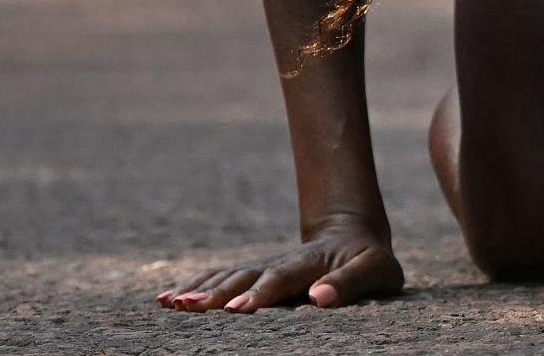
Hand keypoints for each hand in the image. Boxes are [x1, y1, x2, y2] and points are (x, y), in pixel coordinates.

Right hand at [157, 228, 403, 312]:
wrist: (352, 234)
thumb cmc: (369, 260)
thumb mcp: (377, 269)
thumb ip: (352, 282)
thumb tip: (321, 297)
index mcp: (309, 265)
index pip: (280, 279)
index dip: (259, 293)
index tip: (238, 309)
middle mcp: (279, 264)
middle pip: (243, 278)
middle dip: (216, 293)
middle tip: (188, 306)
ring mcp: (263, 268)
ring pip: (226, 277)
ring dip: (197, 289)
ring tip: (168, 302)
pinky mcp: (253, 276)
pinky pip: (220, 279)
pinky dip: (194, 287)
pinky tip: (166, 299)